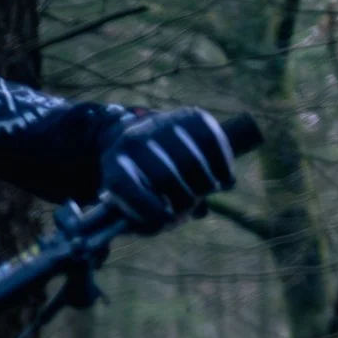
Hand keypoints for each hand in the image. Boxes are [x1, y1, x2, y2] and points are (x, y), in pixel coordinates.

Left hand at [101, 109, 234, 232]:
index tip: (169, 221)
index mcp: (114, 165)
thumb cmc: (140, 185)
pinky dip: (224, 166)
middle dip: (183, 200)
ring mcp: (164, 124)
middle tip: (190, 208)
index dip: (150, 210)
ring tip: (206, 192)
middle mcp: (136, 140)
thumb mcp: (130, 206)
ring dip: (206, 186)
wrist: (144, 142)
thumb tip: (175, 220)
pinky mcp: (192, 117)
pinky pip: (214, 143)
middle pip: (166, 176)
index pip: (128, 188)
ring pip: (193, 162)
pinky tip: (222, 179)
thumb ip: (145, 221)